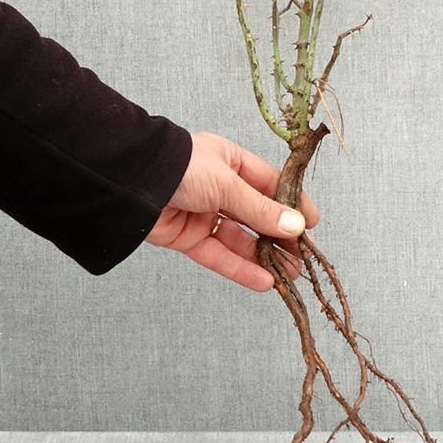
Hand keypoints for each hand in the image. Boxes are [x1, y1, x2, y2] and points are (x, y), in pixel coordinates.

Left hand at [144, 132, 318, 291]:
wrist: (129, 181)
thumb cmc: (181, 168)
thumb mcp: (228, 184)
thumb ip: (260, 209)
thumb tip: (295, 226)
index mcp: (231, 162)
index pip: (270, 185)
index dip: (292, 204)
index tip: (312, 225)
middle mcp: (219, 187)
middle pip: (256, 215)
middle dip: (280, 236)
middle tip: (303, 257)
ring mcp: (202, 213)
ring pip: (239, 238)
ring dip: (264, 257)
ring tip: (290, 275)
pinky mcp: (186, 237)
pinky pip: (218, 254)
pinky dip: (240, 268)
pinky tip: (263, 281)